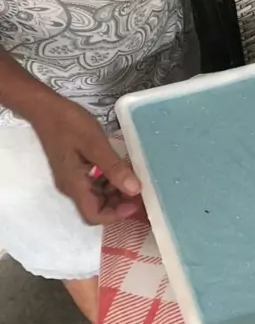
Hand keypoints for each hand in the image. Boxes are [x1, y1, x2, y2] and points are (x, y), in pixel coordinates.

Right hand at [32, 96, 140, 224]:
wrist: (45, 109)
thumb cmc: (69, 124)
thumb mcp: (95, 144)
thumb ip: (114, 168)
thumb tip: (135, 190)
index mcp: (74, 184)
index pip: (93, 215)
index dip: (116, 214)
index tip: (136, 203)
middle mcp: (71, 187)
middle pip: (96, 208)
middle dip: (118, 204)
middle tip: (140, 191)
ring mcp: (71, 179)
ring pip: (95, 197)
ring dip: (114, 193)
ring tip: (133, 180)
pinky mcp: (73, 170)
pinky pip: (92, 184)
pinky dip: (108, 182)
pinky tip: (119, 170)